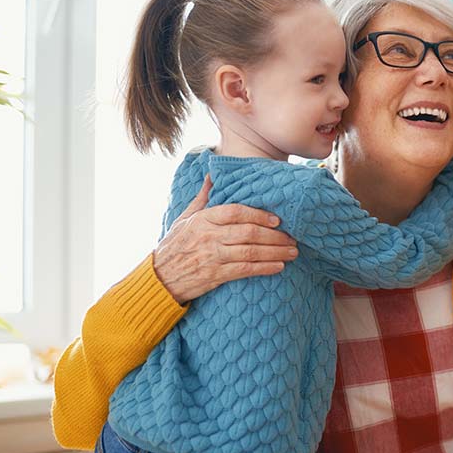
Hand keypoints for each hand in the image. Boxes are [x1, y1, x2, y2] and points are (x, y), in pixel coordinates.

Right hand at [153, 175, 298, 304]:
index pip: (235, 212)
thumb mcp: (184, 218)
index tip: (277, 219)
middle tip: (292, 237)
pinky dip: (264, 268)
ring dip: (275, 252)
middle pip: (248, 232)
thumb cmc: (174, 246)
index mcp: (202, 220)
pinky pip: (245, 271)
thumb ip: (202, 198)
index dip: (258, 214)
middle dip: (274, 235)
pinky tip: (278, 266)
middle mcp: (208, 237)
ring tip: (292, 252)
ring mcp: (212, 257)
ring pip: (250, 252)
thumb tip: (213, 175)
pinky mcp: (215, 276)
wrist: (159, 278)